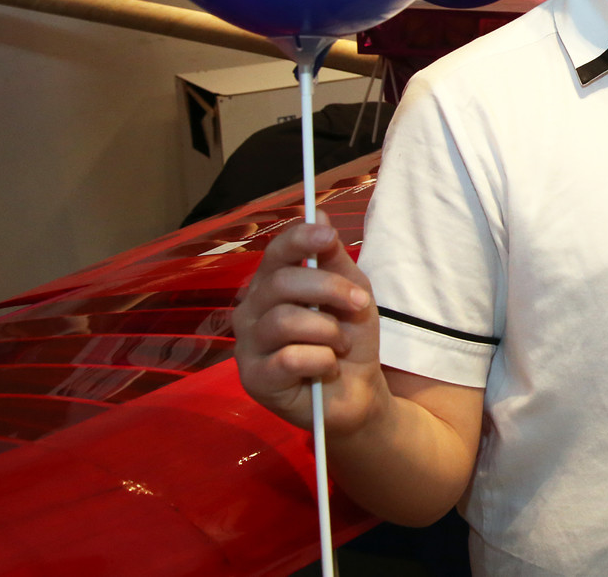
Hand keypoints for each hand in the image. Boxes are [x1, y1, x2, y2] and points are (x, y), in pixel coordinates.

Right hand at [232, 213, 386, 436]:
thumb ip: (335, 260)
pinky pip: (289, 358)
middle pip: (281, 283)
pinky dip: (322, 360)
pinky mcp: (254, 380)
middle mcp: (251, 311)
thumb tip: (321, 214)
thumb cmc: (349, 339)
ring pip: (285, 321)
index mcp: (272, 285)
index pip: (276, 252)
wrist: (357, 392)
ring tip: (341, 345)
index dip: (299, 239)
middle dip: (329, 290)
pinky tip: (327, 367)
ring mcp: (248, 346)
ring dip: (328, 331)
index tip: (328, 236)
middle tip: (359, 304)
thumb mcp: (353, 294)